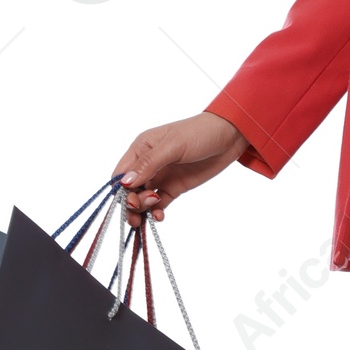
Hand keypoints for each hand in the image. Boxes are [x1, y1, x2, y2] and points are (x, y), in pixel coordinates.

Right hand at [114, 111, 247, 221]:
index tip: (129, 200)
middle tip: (141, 208)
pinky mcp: (175, 187)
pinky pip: (159, 204)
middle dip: (131, 202)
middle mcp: (147, 164)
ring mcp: (161, 176)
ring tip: (153, 214)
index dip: (120, 189)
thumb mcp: (173, 146)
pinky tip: (160, 217)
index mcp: (141, 149)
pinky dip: (156, 212)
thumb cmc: (199, 133)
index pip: (121, 173)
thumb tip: (124, 183)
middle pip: (130, 189)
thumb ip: (148, 164)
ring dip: (142, 210)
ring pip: (143, 198)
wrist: (229, 137)